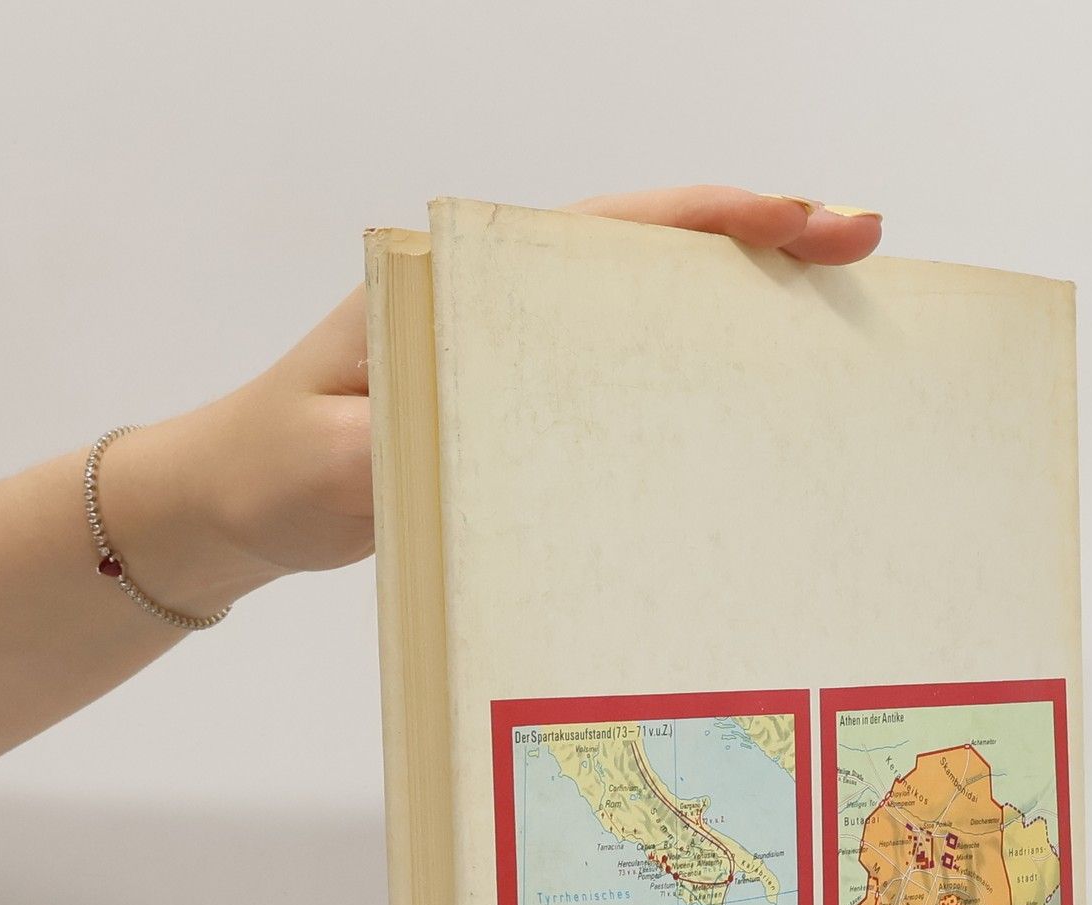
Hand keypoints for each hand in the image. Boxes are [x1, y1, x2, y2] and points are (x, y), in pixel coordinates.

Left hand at [123, 188, 884, 603]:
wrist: (231, 502)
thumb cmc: (276, 469)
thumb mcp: (340, 459)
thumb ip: (414, 445)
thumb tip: (511, 441)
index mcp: (461, 284)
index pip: (607, 233)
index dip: (713, 221)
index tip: (803, 217)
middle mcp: (497, 302)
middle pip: (648, 256)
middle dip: (757, 244)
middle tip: (860, 246)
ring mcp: (510, 353)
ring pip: (643, 313)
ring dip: (735, 308)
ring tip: (832, 315)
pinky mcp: (514, 407)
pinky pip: (618, 379)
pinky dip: (688, 377)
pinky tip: (746, 404)